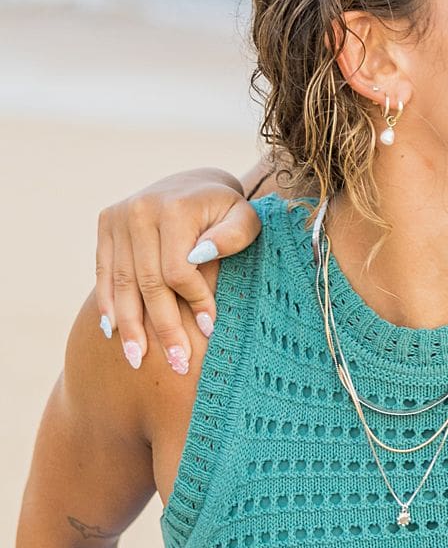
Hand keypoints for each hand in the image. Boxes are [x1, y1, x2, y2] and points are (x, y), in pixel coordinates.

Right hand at [95, 169, 261, 372]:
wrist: (195, 184)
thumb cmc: (226, 210)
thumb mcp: (245, 217)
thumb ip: (235, 234)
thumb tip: (202, 254)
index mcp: (176, 208)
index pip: (179, 270)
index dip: (194, 303)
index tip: (209, 330)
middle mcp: (140, 209)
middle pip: (149, 283)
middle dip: (163, 328)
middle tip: (177, 363)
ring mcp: (118, 216)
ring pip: (122, 283)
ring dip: (130, 327)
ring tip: (138, 360)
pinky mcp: (105, 224)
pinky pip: (103, 272)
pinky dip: (108, 305)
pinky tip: (114, 334)